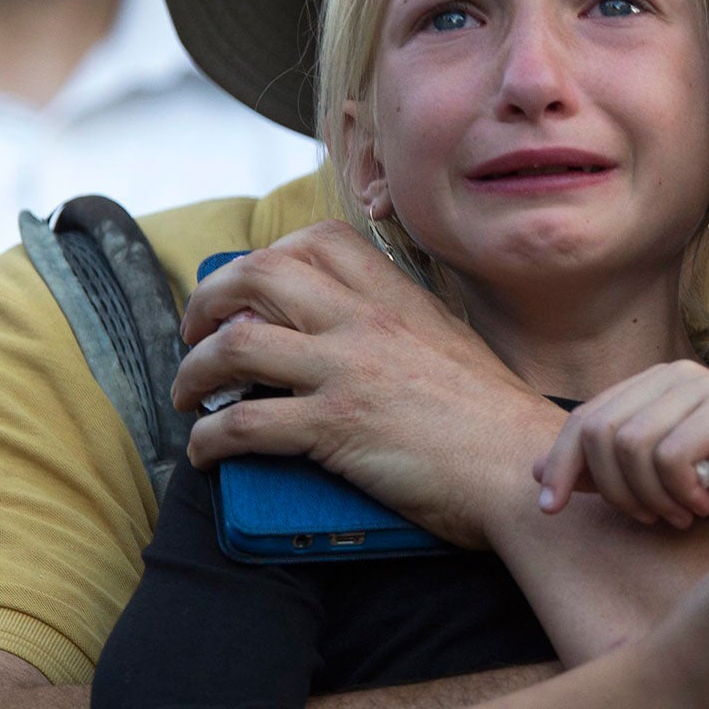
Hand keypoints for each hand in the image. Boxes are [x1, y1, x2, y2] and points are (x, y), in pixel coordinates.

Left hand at [173, 221, 563, 550]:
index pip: (317, 239)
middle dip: (208, 299)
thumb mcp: (452, 345)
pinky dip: (208, 439)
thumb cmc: (496, 421)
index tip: (250, 290)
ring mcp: (348, 372)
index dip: (268, 255)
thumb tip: (355, 337)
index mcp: (397, 299)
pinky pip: (244, 422)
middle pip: (259, 275)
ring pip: (236, 344)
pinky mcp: (336, 428)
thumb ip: (404, 328)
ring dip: (193, 370)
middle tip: (194, 332)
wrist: (519, 469)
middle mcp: (366, 322)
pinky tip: (206, 453)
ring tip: (188, 395)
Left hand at [536, 361, 708, 527]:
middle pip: (599, 431)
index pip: (584, 418)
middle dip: (613, 490)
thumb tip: (536, 471)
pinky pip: (670, 456)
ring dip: (648, 496)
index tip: (550, 510)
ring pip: (630, 445)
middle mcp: (675, 374)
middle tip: (647, 518)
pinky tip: (701, 506)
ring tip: (677, 515)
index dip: (560, 464)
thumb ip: (603, 473)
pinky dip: (677, 493)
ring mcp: (704, 386)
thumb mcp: (657, 485)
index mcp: (653, 385)